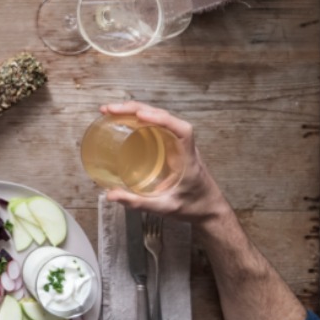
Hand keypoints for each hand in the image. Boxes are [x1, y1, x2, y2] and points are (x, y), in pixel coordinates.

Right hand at [101, 101, 231, 227]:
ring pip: (159, 119)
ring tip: (112, 111)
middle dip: (137, 109)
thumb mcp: (165, 208)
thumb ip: (138, 203)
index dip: (161, 118)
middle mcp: (183, 146)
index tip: (139, 115)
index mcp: (187, 158)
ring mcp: (177, 144)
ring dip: (136, 111)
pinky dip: (139, 120)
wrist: (210, 210)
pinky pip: (156, 127)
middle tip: (110, 110)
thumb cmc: (193, 207)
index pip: (181, 129)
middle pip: (164, 117)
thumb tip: (110, 195)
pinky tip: (124, 121)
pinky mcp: (170, 147)